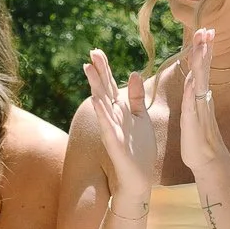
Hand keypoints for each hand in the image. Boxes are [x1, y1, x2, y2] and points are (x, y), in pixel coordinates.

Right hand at [82, 49, 159, 200]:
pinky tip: (97, 100)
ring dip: (96, 86)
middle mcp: (113, 117)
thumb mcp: (140, 117)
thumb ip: (135, 97)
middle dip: (98, 72)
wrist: (139, 177)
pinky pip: (108, 125)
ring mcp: (112, 129)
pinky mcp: (114, 143)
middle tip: (91, 53)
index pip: (110, 85)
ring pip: (102, 104)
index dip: (104, 68)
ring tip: (89, 69)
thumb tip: (133, 73)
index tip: (97, 51)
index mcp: (120, 110)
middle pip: (103, 90)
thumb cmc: (139, 149)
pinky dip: (103, 113)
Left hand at [178, 29, 229, 197]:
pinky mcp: (194, 122)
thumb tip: (195, 83)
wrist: (207, 163)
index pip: (201, 68)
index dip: (203, 50)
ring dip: (200, 64)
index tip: (205, 31)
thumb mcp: (194, 113)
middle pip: (203, 69)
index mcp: (199, 96)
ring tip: (201, 47)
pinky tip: (192, 79)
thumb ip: (194, 97)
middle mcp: (202, 100)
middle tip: (206, 29)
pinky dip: (193, 91)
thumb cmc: (198, 140)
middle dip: (204, 49)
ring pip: (200, 82)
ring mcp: (199, 110)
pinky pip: (193, 104)